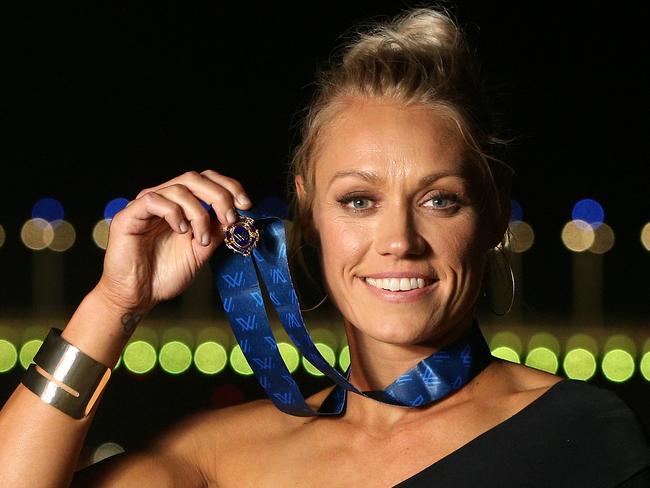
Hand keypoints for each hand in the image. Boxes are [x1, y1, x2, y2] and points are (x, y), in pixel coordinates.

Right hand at [95, 170, 251, 312]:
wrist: (138, 296)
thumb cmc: (164, 274)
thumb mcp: (201, 251)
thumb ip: (216, 231)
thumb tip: (237, 216)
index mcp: (181, 205)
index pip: (207, 181)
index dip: (228, 186)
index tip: (245, 204)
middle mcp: (164, 200)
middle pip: (195, 178)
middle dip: (219, 196)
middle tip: (230, 219)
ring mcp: (146, 205)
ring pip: (179, 189)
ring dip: (199, 214)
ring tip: (200, 239)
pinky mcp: (129, 215)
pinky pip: (154, 200)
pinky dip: (174, 214)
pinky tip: (180, 231)